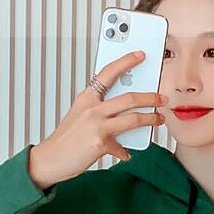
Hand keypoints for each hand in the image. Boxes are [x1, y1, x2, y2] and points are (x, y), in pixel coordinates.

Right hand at [27, 50, 168, 187]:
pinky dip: (126, 151)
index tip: (141, 55)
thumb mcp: (80, 115)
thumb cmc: (66, 138)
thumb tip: (125, 108)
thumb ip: (100, 109)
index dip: (126, 61)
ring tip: (159, 119)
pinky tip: (126, 153)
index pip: (109, 72)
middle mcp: (92, 108)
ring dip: (151, 119)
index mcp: (86, 97)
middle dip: (151, 97)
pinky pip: (122, 146)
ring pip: (133, 118)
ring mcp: (96, 125)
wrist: (51, 159)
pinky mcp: (100, 143)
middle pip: (129, 97)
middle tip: (162, 98)